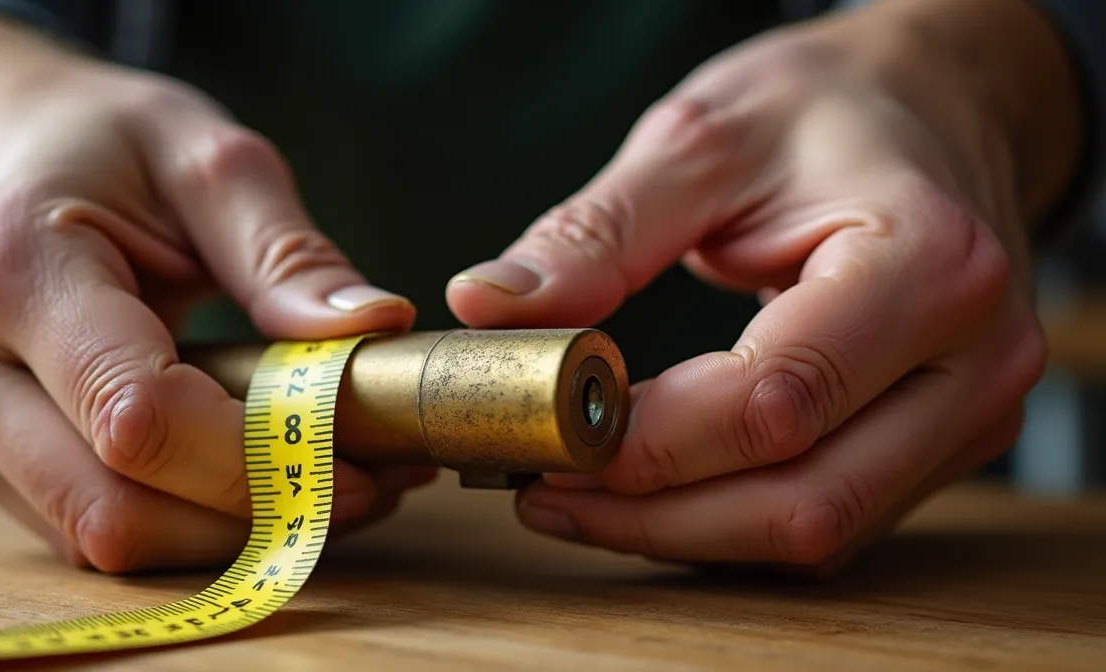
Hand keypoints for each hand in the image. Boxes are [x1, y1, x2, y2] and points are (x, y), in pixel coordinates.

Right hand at [0, 16, 432, 571]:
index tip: (364, 458)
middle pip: (115, 508)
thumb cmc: (98, 144)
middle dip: (257, 516)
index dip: (259, 459)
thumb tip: (374, 330)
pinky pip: (91, 529)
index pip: (139, 415)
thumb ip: (285, 253)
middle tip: (369, 485)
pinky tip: (257, 483)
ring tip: (328, 481)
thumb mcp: (205, 157)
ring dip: (229, 535)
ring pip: (104, 540)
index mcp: (10, 270)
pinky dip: (187, 526)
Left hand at [446, 0, 1081, 573]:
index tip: (542, 438)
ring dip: (682, 531)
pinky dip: (727, 519)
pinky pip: (827, 516)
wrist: (930, 109)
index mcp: (928, 263)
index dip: (646, 444)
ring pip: (816, 531)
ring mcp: (971, 413)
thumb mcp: (701, 139)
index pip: (774, 401)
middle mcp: (974, 358)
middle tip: (541, 490)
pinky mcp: (942, 443)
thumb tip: (488, 308)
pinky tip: (646, 489)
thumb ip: (597, 232)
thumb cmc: (824, 111)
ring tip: (574, 493)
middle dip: (653, 515)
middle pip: (804, 501)